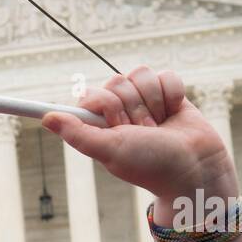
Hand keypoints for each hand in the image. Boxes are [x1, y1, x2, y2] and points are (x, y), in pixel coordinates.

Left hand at [42, 67, 237, 208]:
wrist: (194, 167)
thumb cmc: (150, 164)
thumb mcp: (109, 150)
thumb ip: (77, 134)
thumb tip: (47, 118)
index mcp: (100, 124)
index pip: (91, 94)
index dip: (107, 106)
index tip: (119, 126)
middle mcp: (120, 110)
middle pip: (117, 81)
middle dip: (134, 107)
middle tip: (144, 131)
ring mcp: (145, 100)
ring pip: (141, 74)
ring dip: (154, 102)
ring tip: (160, 126)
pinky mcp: (169, 94)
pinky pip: (165, 75)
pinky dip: (173, 94)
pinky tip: (175, 113)